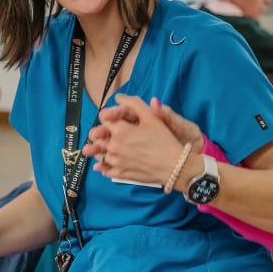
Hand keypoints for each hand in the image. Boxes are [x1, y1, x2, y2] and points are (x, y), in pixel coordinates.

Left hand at [83, 94, 201, 184]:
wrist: (175, 166)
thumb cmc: (165, 140)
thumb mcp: (152, 118)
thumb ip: (134, 104)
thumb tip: (118, 97)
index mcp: (119, 130)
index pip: (104, 118)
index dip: (110, 116)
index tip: (118, 119)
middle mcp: (113, 146)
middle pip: (97, 136)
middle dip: (102, 133)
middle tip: (111, 133)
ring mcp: (116, 162)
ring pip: (100, 154)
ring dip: (102, 150)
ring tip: (110, 148)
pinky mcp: (121, 174)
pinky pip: (106, 170)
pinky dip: (104, 167)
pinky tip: (106, 165)